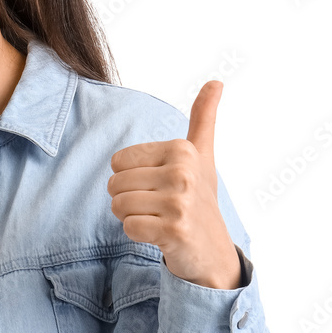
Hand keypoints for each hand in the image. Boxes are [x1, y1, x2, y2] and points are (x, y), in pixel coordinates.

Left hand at [107, 80, 241, 288]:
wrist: (213, 251)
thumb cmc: (199, 198)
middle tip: (157, 207)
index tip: (158, 186)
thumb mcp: (201, 156)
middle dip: (129, 200)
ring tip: (158, 219)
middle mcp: (183, 172)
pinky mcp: (174, 231)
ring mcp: (180, 203)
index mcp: (182, 150)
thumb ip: (203, 118)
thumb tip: (216, 81)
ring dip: (132, 218)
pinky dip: (138, 235)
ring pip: (118, 206)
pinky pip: (128, 228)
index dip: (130, 178)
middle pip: (115, 184)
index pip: (117, 162)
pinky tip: (160, 235)